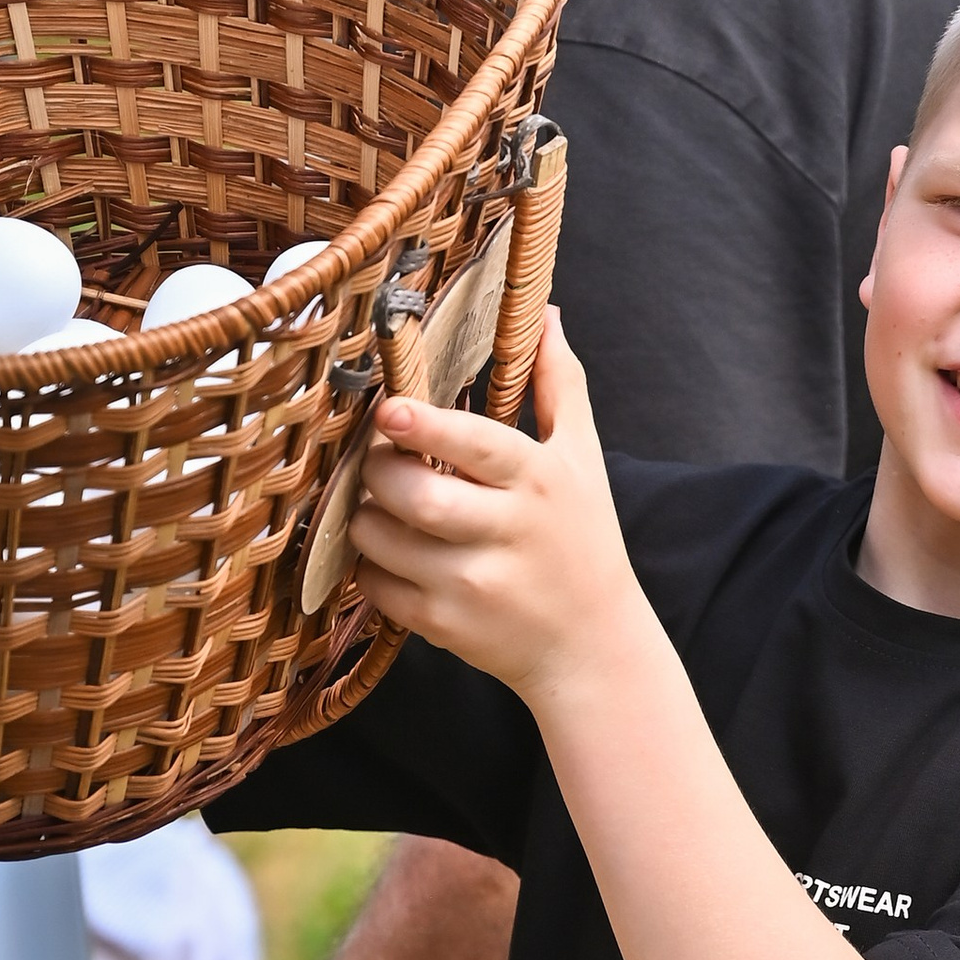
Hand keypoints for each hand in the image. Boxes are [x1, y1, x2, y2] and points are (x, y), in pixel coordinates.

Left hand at [349, 311, 642, 706]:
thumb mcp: (584, 459)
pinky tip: (393, 557)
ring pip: (383, 539)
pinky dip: (371, 568)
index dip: (425, 427)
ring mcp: (473, 584)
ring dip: (366, 517)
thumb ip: (560, 384)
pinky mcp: (446, 625)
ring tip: (384, 508)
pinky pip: (377, 587)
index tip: (387, 410)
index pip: (475, 447)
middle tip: (380, 461)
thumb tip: (546, 314)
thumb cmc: (584, 542)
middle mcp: (507, 533)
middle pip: (416, 495)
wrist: (593, 645)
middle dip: (379, 471)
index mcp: (538, 482)